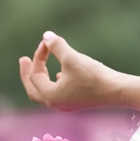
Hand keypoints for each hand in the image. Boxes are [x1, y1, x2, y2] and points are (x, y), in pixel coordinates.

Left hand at [17, 31, 139, 113]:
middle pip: (34, 90)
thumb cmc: (92, 76)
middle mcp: (55, 104)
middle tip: (23, 60)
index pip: (35, 75)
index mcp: (50, 96)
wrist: (116, 91)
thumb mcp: (71, 58)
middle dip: (27, 74)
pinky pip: (57, 93)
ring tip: (39, 65)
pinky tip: (59, 75)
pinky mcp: (76, 102)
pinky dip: (53, 82)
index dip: (39, 56)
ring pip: (45, 92)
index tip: (47, 42)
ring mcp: (66, 105)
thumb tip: (46, 35)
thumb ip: (57, 46)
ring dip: (40, 77)